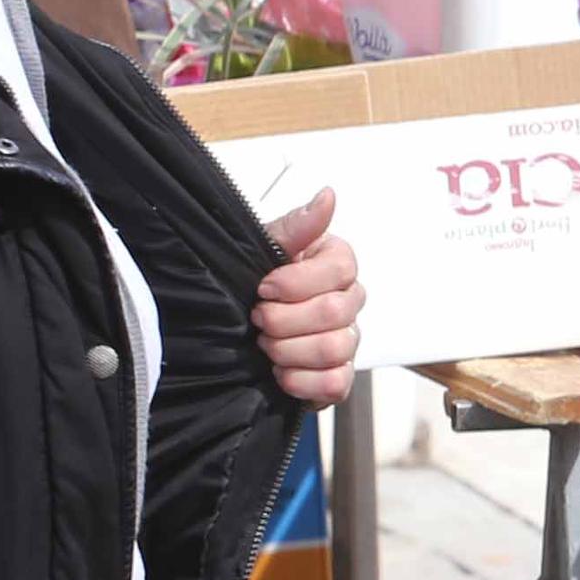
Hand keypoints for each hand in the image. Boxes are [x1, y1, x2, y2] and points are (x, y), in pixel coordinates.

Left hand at [252, 189, 363, 407]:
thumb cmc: (251, 281)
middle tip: (258, 319)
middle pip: (336, 312)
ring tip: (266, 346)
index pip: (340, 269)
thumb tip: (327, 195)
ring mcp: (347, 340)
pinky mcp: (337, 376)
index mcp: (336, 264)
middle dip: (285, 319)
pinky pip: (337, 384)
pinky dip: (302, 381)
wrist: (231, 325)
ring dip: (288, 350)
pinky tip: (280, 372)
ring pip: (335, 349)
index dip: (298, 282)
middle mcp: (348, 301)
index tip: (265, 287)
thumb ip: (297, 226)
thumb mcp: (264, 248)